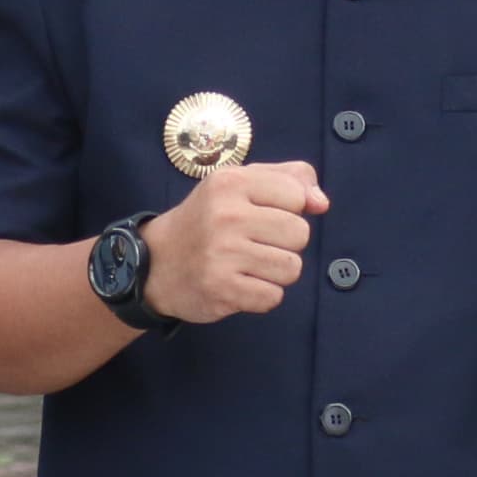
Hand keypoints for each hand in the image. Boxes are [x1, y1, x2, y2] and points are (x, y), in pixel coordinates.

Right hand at [135, 159, 327, 321]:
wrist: (155, 262)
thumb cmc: (208, 219)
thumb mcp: (240, 183)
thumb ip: (289, 179)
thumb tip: (322, 203)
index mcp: (231, 182)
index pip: (297, 195)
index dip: (288, 209)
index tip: (261, 214)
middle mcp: (226, 215)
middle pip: (300, 234)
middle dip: (285, 243)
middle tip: (254, 243)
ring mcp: (222, 254)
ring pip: (292, 268)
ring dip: (276, 272)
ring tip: (248, 265)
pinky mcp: (221, 289)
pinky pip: (273, 297)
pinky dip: (262, 295)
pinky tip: (239, 284)